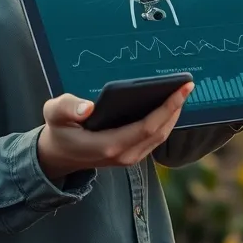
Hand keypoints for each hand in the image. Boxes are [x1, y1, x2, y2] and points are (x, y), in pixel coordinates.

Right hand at [36, 84, 192, 180]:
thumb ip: (67, 108)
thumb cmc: (58, 130)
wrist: (58, 156)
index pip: (148, 126)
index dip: (168, 107)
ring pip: (160, 136)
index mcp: (108, 145)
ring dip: (173, 114)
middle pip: (160, 130)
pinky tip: (170, 104)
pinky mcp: (131, 154)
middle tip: (188, 85)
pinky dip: (165, 121)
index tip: (182, 88)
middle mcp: (124, 154)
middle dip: (176, 107)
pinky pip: (155, 138)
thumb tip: (88, 107)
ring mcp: (129, 157)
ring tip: (182, 92)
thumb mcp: (54, 114)